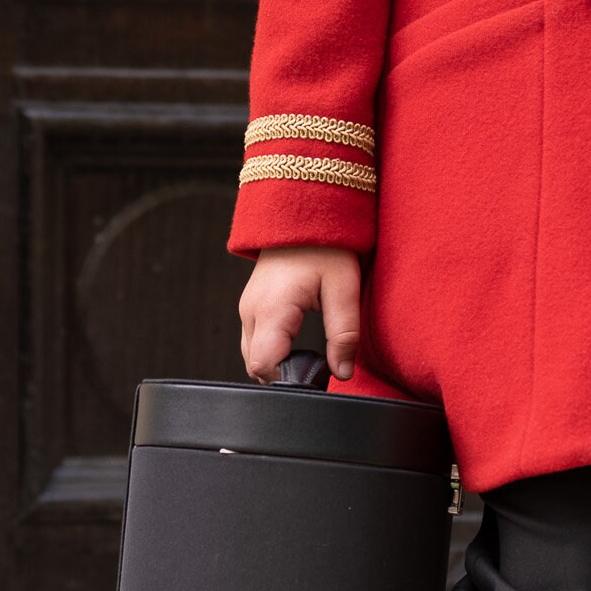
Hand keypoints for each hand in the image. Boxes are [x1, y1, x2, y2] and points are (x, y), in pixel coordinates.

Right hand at [239, 245, 361, 382]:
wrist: (303, 212)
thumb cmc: (325, 247)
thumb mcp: (344, 289)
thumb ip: (344, 334)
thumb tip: (343, 373)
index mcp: (272, 310)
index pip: (264, 366)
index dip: (289, 379)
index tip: (315, 375)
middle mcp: (251, 312)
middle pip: (255, 366)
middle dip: (284, 375)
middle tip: (315, 368)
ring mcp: (246, 308)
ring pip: (252, 356)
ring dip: (277, 364)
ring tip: (308, 356)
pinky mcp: (250, 306)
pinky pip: (254, 341)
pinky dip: (272, 351)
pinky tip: (296, 344)